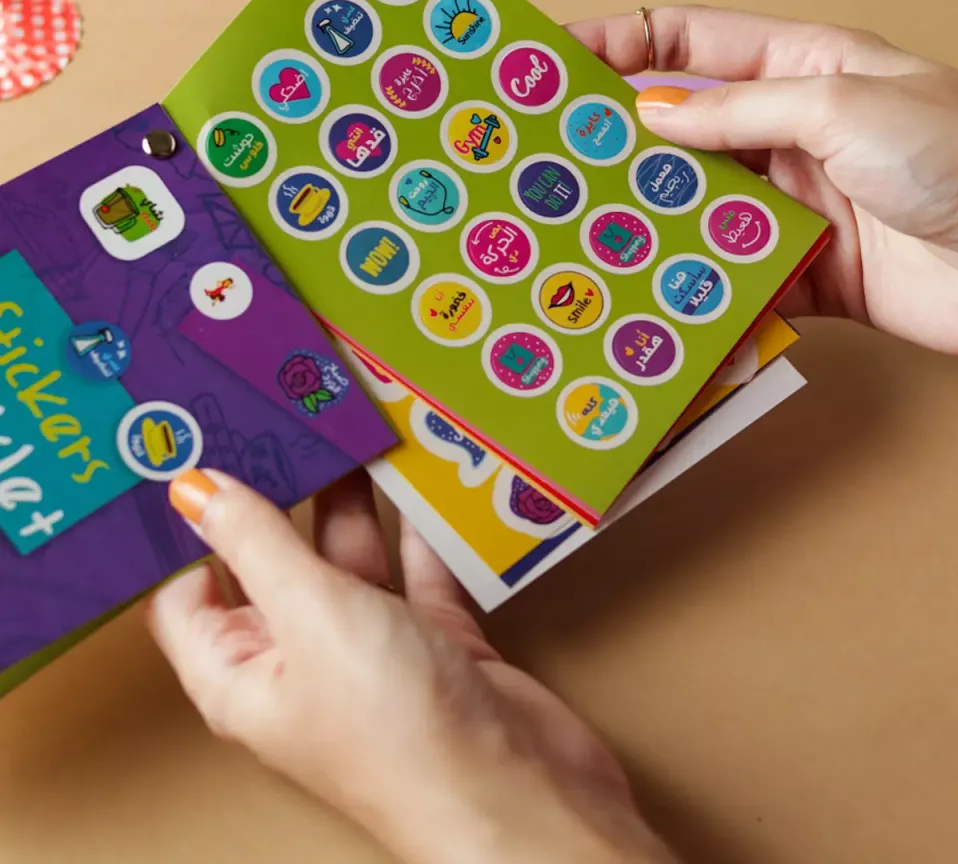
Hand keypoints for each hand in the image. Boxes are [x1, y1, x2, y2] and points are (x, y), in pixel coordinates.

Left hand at [147, 469, 675, 863]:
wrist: (521, 794)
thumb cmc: (397, 728)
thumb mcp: (312, 614)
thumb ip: (257, 542)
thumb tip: (191, 489)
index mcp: (240, 672)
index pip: (186, 588)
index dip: (187, 521)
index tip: (196, 443)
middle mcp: (300, 661)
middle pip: (273, 560)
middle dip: (281, 491)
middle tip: (287, 413)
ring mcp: (371, 652)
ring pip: (350, 559)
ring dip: (356, 502)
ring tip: (355, 426)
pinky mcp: (435, 644)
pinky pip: (417, 571)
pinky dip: (421, 530)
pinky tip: (423, 478)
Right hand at [567, 7, 957, 354]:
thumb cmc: (957, 157)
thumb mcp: (842, 104)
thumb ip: (741, 110)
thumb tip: (652, 114)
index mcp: (803, 65)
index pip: (691, 43)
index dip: (622, 43)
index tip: (555, 59)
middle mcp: (792, 131)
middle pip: (684, 129)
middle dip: (619, 140)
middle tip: (550, 156)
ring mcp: (795, 204)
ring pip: (698, 206)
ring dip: (649, 216)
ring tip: (583, 226)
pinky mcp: (805, 272)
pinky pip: (731, 275)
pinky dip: (693, 284)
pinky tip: (650, 289)